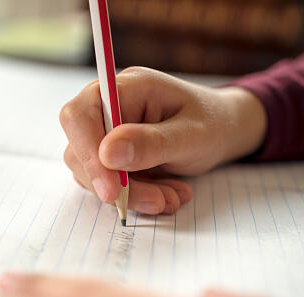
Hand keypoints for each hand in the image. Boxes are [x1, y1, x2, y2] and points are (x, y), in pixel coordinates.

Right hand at [60, 67, 265, 214]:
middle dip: (117, 184)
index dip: (88, 153)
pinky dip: (135, 197)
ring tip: (172, 198)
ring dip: (131, 195)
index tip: (112, 190)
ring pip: (93, 173)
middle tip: (158, 201)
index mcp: (126, 88)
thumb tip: (107, 154)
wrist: (223, 130)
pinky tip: (166, 194)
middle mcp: (108, 108)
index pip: (80, 116)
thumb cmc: (212, 123)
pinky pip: (108, 183)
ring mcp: (107, 132)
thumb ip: (152, 142)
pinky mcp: (111, 156)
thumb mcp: (192, 134)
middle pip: (80, 150)